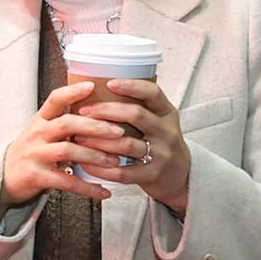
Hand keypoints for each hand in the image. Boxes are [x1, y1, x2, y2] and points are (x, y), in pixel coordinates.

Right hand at [0, 81, 128, 206]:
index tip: (92, 86)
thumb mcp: (40, 131)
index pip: (55, 100)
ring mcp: (35, 155)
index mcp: (40, 120)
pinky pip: (67, 182)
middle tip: (118, 131)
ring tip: (114, 161)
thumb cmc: (31, 151)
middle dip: (95, 127)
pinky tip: (103, 190)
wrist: (4, 177)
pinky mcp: (37, 177)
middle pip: (67, 124)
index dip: (72, 92)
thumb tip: (99, 112)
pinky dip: (87, 187)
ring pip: (67, 151)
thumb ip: (62, 122)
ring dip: (94, 156)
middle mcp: (36, 134)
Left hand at [75, 78, 191, 212]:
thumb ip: (138, 109)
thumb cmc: (160, 143)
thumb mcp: (158, 122)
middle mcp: (166, 131)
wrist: (181, 176)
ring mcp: (161, 154)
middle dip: (106, 111)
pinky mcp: (152, 175)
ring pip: (126, 144)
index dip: (131, 86)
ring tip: (79, 137)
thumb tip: (98, 91)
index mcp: (167, 113)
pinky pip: (124, 172)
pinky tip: (86, 164)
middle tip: (84, 111)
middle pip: (136, 115)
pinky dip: (102, 169)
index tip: (109, 83)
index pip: (153, 93)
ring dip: (99, 141)